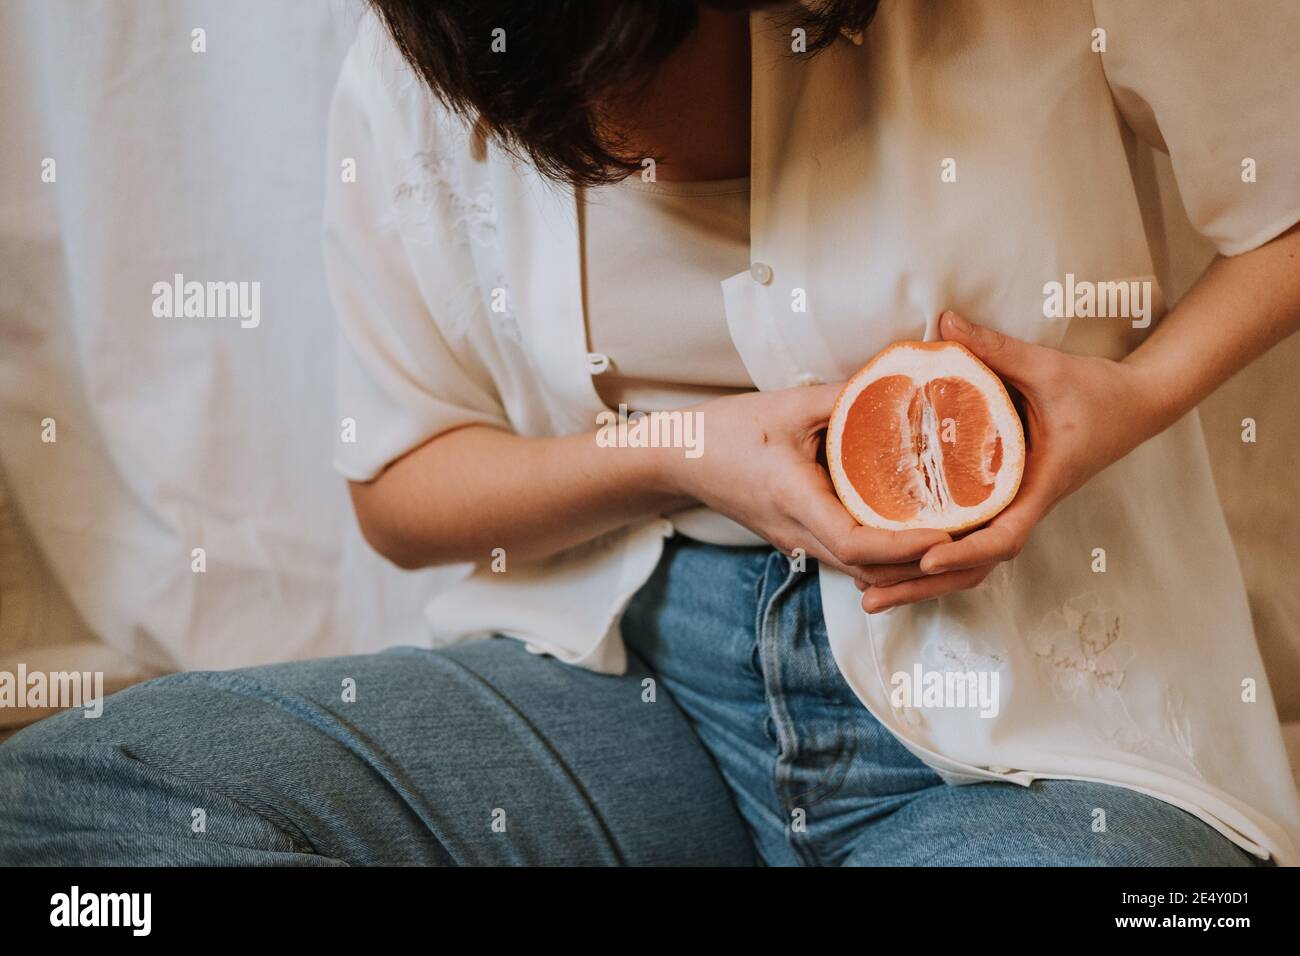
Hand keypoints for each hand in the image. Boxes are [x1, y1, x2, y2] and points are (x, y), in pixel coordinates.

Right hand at [659, 386, 950, 582]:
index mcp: (795, 501)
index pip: (856, 544)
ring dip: (908, 564)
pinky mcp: (799, 539)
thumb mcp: (789, 405)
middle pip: (870, 571)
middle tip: (972, 539)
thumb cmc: (727, 431)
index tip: (949, 533)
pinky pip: (850, 558)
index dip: (905, 547)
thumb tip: (905, 381)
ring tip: (955, 536)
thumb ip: (848, 396)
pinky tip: (915, 529)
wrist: (679, 459)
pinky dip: (886, 553)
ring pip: (863, 571)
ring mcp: (798, 543)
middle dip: (922, 565)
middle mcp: (799, 534)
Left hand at [858, 310, 1160, 612]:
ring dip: (921, 583)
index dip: (964, 551)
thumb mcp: (1046, 366)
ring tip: (869, 597)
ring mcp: (1014, 509)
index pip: (1003, 536)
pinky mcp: (1004, 502)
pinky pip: (968, 541)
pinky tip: (892, 563)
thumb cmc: (1097, 389)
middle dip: (922, 586)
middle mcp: (1023, 507)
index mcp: (1039, 485)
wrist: (1136, 405)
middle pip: (974, 567)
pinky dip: (934, 558)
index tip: (924, 557)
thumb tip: (944, 322)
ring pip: (969, 563)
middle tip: (869, 600)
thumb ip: (995, 347)